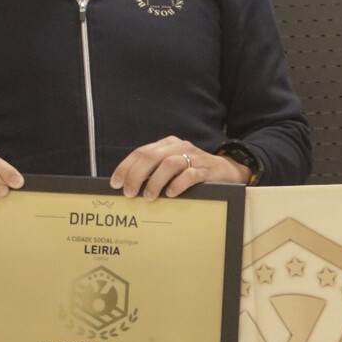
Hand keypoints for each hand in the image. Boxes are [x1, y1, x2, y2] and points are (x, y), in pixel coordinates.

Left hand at [109, 136, 248, 198]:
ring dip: (155, 182)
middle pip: (151, 157)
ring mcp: (193, 157)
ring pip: (169, 165)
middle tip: (129, 193)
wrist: (226, 171)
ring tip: (149, 197)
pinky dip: (177, 185)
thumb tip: (129, 185)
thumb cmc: (193, 171)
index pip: (140, 152)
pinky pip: (189, 175)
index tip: (115, 183)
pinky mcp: (205, 169)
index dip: (125, 168)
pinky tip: (171, 194)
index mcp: (167, 145)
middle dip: (136, 176)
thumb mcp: (172, 167)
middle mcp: (178, 147)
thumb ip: (154, 170)